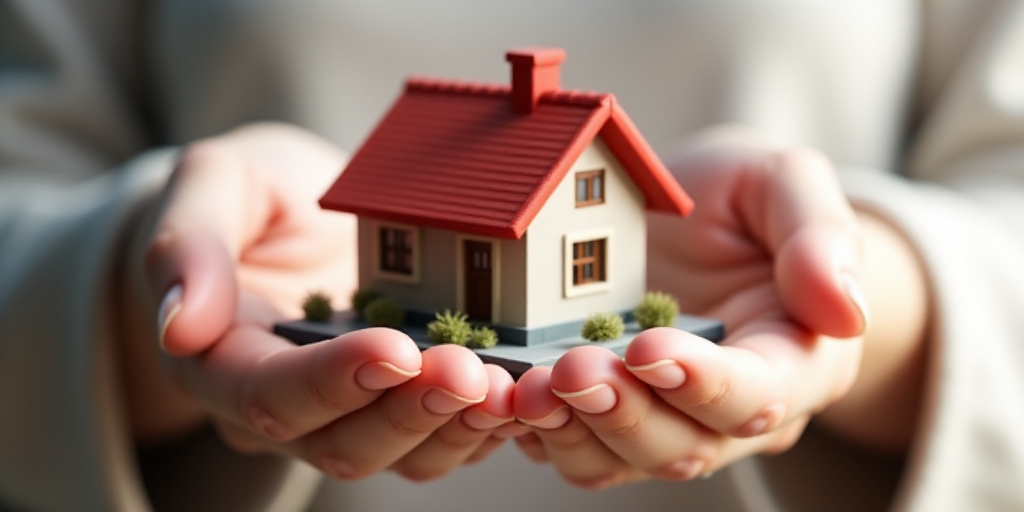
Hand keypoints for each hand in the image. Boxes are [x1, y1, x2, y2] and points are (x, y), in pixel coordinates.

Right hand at [119, 123, 513, 480]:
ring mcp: (347, 412)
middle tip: (465, 371)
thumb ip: (186, 244)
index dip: (330, 381)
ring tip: (505, 389)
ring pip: (398, 456)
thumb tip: (178, 326)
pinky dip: (482, 424)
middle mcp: (283, 407)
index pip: (269, 396)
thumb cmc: (250, 193)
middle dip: (406, 413)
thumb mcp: (212, 185)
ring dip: (454, 430)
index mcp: (222, 360)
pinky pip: (440, 436)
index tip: (393, 347)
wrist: (296, 210)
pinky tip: (522, 394)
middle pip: (338, 446)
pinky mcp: (400, 402)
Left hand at [511, 127, 867, 487]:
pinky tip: (505, 397)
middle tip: (575, 371)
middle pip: (687, 446)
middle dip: (628, 415)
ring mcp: (666, 417)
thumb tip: (846, 311)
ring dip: (575, 433)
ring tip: (530, 390)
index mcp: (794, 360)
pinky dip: (540, 432)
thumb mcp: (787, 184)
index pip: (761, 396)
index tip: (652, 345)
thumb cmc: (748, 201)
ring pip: (623, 461)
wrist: (699, 219)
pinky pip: (576, 445)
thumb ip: (820, 236)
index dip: (707, 383)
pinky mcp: (609, 413)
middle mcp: (731, 410)